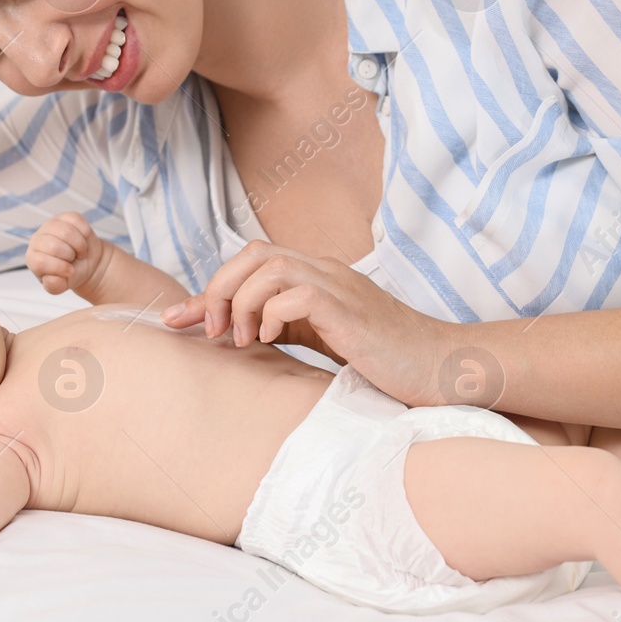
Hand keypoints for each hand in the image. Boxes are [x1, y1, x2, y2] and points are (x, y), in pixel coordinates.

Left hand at [26, 212, 113, 296]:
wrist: (86, 261)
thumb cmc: (71, 273)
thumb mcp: (62, 285)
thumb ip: (54, 286)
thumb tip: (50, 277)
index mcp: (33, 258)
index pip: (41, 262)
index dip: (60, 268)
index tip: (70, 272)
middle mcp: (37, 240)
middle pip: (53, 246)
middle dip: (70, 256)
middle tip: (73, 259)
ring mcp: (50, 226)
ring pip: (66, 232)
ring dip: (79, 245)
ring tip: (79, 251)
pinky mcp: (65, 216)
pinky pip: (76, 221)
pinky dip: (85, 233)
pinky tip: (82, 240)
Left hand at [160, 240, 454, 405]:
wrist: (444, 368)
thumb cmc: (387, 360)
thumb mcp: (324, 341)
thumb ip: (285, 330)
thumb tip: (236, 338)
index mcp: (317, 277)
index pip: (252, 261)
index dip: (210, 288)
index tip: (177, 321)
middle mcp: (325, 271)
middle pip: (253, 254)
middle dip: (219, 290)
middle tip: (216, 334)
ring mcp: (338, 286)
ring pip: (268, 267)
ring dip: (243, 304)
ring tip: (245, 341)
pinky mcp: (349, 309)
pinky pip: (296, 293)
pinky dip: (272, 315)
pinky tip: (273, 342)